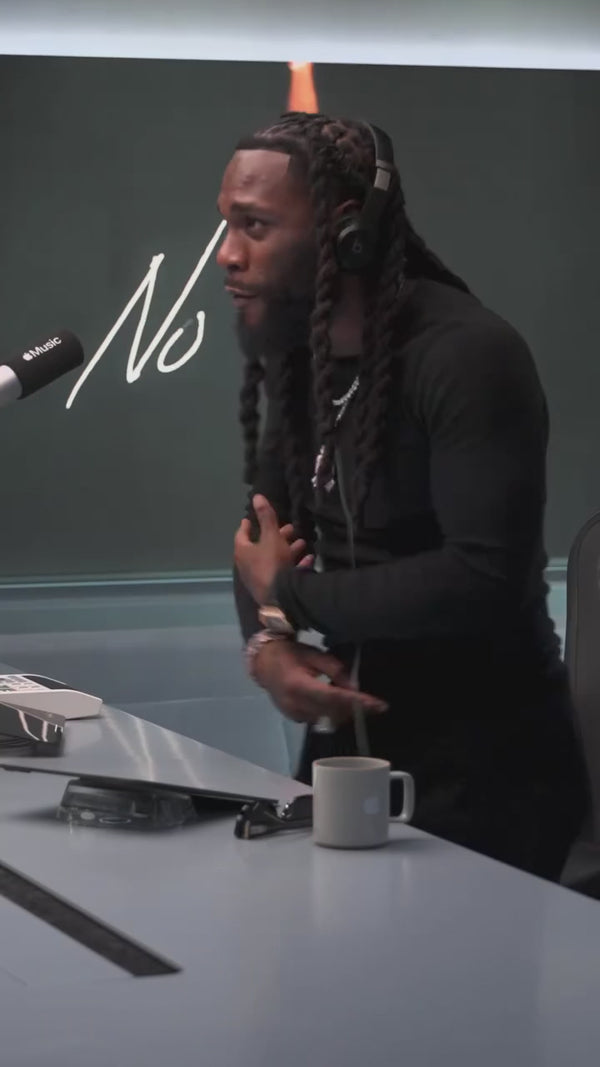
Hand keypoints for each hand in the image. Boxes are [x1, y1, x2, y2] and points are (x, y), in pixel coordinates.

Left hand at [234, 495, 313, 604]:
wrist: (281, 598)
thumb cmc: (272, 563)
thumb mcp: (271, 537)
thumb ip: (266, 517)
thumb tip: (257, 496)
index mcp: (244, 552)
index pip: (242, 535)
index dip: (247, 525)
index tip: (249, 519)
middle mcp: (249, 565)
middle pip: (261, 546)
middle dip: (276, 536)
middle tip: (289, 528)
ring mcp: (261, 578)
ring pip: (274, 559)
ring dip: (288, 549)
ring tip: (302, 541)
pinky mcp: (273, 588)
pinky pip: (284, 572)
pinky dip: (295, 564)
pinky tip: (309, 559)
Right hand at [253, 639, 388, 725]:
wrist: (263, 663)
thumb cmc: (290, 654)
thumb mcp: (313, 654)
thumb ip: (334, 670)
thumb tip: (354, 687)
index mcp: (299, 685)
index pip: (334, 697)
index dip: (358, 702)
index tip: (379, 705)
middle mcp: (296, 704)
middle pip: (334, 712)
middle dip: (356, 709)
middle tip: (374, 705)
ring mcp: (294, 714)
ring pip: (328, 719)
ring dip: (345, 712)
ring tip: (357, 702)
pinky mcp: (294, 718)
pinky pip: (319, 720)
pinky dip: (332, 713)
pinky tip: (337, 704)